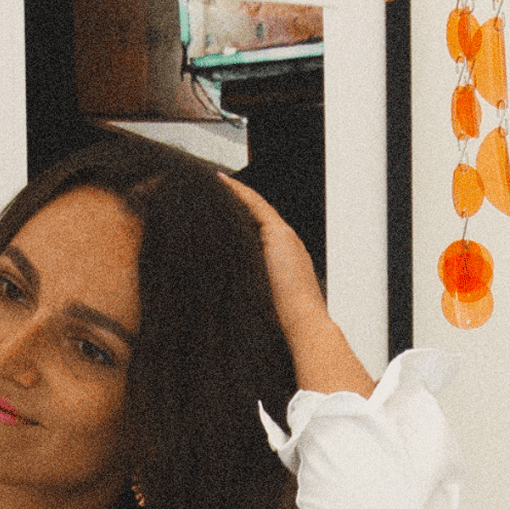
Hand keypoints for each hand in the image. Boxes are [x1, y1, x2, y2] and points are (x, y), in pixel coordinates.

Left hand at [218, 174, 375, 399]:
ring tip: (210, 186)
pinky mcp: (278, 234)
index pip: (257, 236)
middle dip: (233, 206)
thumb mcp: (256, 305)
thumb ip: (243, 295)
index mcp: (282, 263)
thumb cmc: (280, 325)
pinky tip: (219, 183)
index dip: (237, 223)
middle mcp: (285, 246)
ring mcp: (284, 238)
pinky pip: (254, 204)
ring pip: (255, 208)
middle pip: (255, 219)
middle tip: (207, 195)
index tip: (215, 217)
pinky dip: (237, 192)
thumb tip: (214, 299)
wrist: (302, 325)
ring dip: (233, 196)